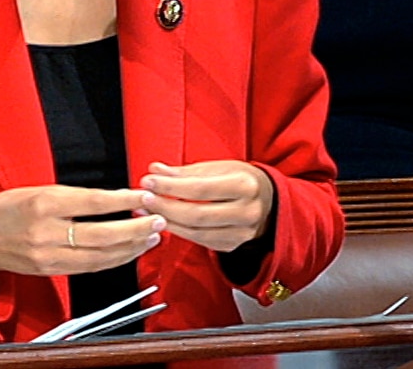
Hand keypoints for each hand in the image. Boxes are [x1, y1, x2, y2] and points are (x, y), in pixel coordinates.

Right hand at [0, 185, 164, 276]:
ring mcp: (48, 256)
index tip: (145, 197)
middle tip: (158, 220)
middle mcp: (47, 232)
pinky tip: (128, 251)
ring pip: (100, 256)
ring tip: (150, 237)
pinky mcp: (50, 271)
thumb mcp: (40, 190)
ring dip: (130, 248)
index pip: (94, 203)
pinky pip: (89, 267)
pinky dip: (113, 260)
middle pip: (102, 235)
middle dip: (135, 229)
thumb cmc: (8, 207)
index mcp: (45, 203)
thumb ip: (76, 197)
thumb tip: (116, 199)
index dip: (124, 201)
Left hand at [137, 161, 272, 252]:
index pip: (199, 188)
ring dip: (166, 221)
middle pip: (196, 214)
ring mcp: (241, 233)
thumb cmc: (242, 180)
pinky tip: (164, 222)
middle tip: (143, 198)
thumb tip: (156, 170)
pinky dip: (179, 231)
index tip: (148, 181)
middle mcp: (246, 211)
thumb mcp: (219, 167)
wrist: (269, 201)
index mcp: (244, 185)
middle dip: (164, 207)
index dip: (170, 187)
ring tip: (147, 210)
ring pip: (195, 232)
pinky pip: (199, 241)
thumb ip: (186, 172)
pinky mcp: (232, 245)